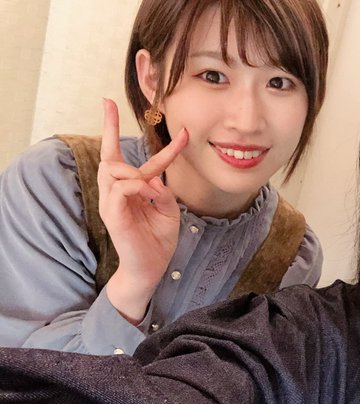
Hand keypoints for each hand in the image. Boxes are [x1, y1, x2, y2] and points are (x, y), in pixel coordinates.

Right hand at [99, 98, 187, 322]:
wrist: (151, 268)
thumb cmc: (158, 240)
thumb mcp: (170, 210)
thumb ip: (163, 192)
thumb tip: (152, 178)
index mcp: (130, 189)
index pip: (123, 155)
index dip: (119, 128)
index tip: (113, 102)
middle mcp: (117, 192)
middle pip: (111, 156)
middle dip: (112, 131)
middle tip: (115, 115)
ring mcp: (111, 203)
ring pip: (112, 168)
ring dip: (134, 171)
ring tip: (148, 186)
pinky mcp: (111, 215)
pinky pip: (119, 189)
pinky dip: (136, 186)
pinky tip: (147, 193)